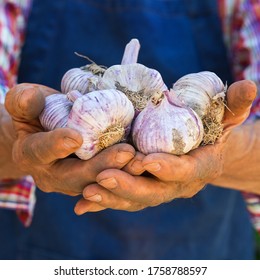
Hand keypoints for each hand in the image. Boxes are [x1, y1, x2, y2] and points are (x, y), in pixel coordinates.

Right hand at [5, 83, 134, 194]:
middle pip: (78, 176)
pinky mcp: (94, 179)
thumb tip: (32, 98)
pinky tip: (146, 164)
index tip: (75, 138)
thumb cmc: (34, 114)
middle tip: (126, 152)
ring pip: (99, 184)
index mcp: (32, 154)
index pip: (42, 151)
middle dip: (102, 166)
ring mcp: (76, 181)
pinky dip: (128, 174)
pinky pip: (111, 182)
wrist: (44, 131)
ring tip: (142, 161)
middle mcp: (54, 175)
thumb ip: (23, 101)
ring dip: (122, 174)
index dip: (57, 145)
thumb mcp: (23, 103)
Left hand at [74, 80, 256, 212]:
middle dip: (130, 187)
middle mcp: (178, 184)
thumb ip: (233, 104)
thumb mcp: (226, 116)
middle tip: (104, 177)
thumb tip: (248, 85)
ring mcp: (160, 190)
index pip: (186, 172)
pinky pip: (123, 199)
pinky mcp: (144, 189)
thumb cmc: (214, 129)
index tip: (146, 161)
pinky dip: (104, 202)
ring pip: (136, 200)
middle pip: (155, 192)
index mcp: (200, 167)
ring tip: (87, 191)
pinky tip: (82, 203)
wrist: (206, 150)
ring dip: (112, 197)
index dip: (168, 168)